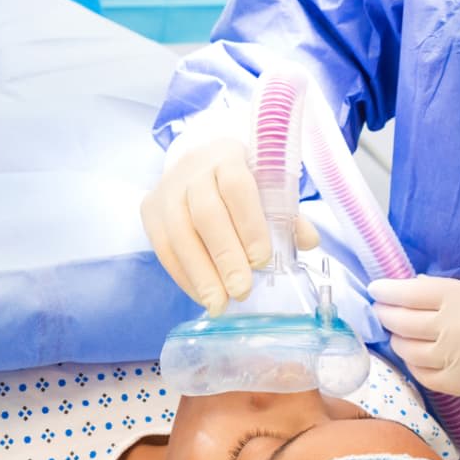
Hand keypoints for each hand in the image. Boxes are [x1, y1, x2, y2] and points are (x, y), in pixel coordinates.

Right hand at [142, 130, 318, 314]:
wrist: (197, 164)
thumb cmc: (240, 182)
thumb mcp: (266, 186)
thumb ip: (287, 214)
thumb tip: (309, 241)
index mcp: (228, 156)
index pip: (236, 187)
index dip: (249, 224)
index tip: (262, 260)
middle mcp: (193, 170)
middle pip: (205, 214)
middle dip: (225, 256)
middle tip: (242, 291)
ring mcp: (167, 189)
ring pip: (179, 234)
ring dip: (200, 274)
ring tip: (218, 304)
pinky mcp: (150, 210)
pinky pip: (163, 248)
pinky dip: (183, 276)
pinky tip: (201, 294)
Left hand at [369, 275, 459, 397]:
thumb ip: (450, 290)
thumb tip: (415, 289)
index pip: (407, 292)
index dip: (385, 291)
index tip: (376, 289)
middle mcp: (451, 327)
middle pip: (400, 321)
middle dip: (385, 314)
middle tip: (382, 311)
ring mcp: (455, 358)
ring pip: (407, 349)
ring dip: (398, 339)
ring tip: (398, 333)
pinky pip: (423, 375)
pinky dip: (414, 364)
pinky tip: (416, 356)